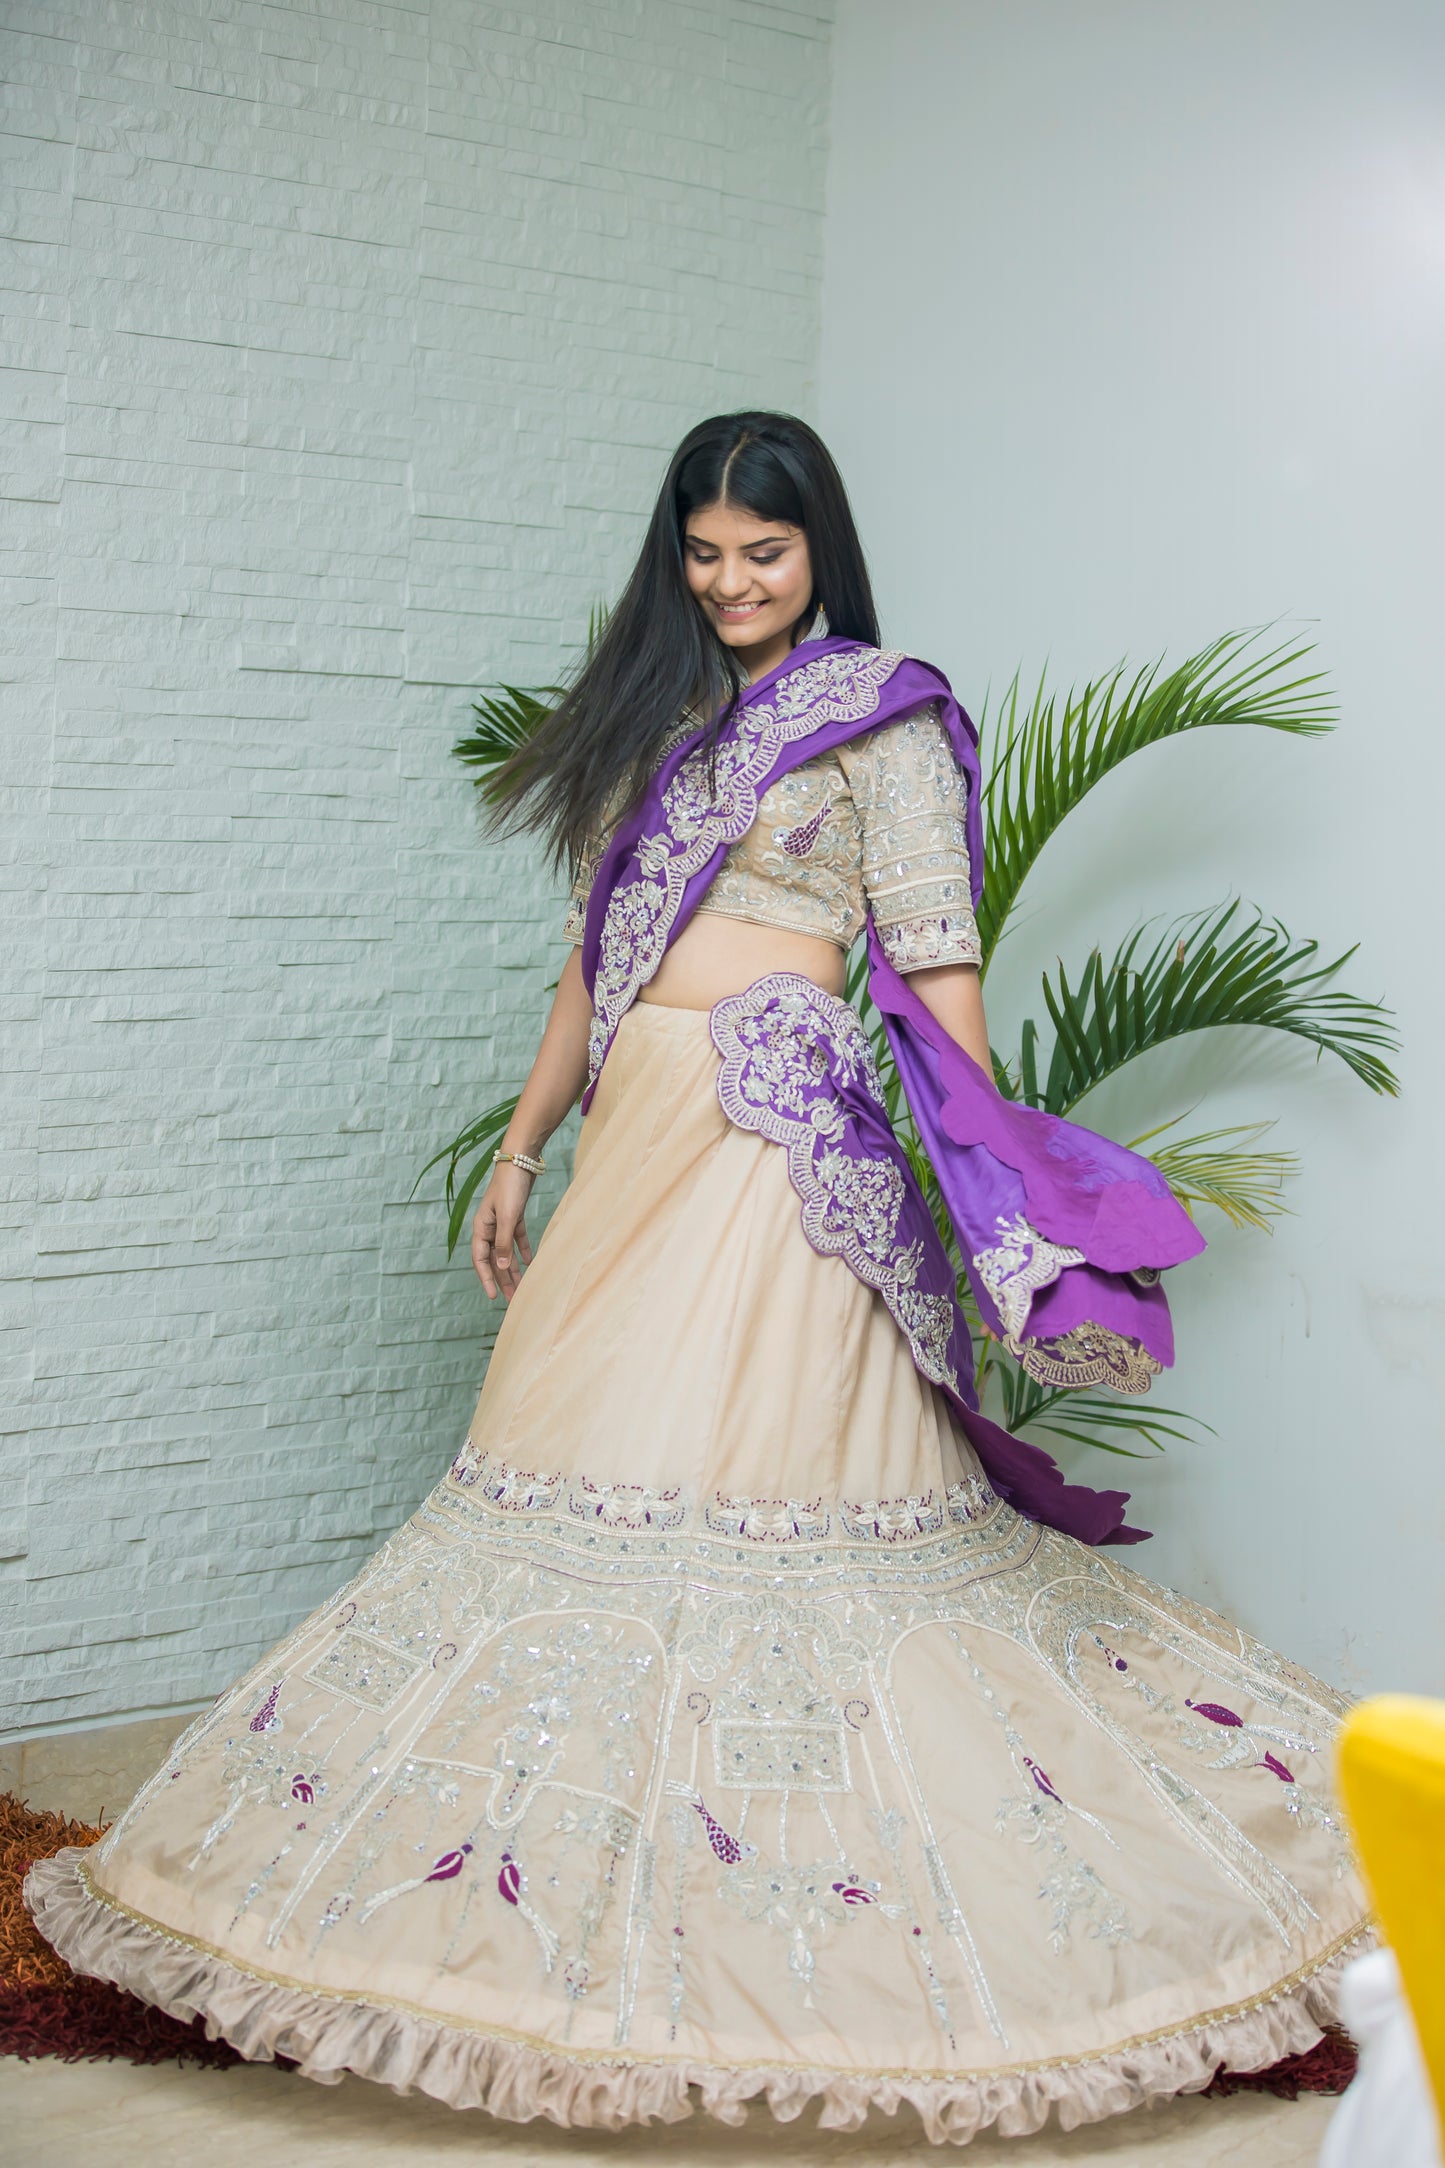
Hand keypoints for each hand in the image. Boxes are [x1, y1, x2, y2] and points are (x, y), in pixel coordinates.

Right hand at [471, 1163, 534, 1300]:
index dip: (486, 1279)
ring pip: (506, 1251)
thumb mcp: (508, 1217)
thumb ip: (503, 1242)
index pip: (481, 1259)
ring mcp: (502, 1221)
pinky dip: (522, 1250)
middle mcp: (489, 1226)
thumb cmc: (510, 1186)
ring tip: (520, 1287)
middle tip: (511, 1299)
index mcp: (481, 1227)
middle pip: (495, 1259)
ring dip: (513, 1269)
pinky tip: (529, 1263)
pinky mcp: (515, 1214)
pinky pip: (517, 1238)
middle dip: (502, 1279)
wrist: (520, 1159)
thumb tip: (499, 1267)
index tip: (494, 1296)